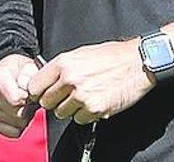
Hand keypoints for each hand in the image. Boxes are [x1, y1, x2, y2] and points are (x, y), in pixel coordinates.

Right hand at [0, 53, 41, 137]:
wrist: (9, 77)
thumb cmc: (20, 72)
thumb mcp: (28, 65)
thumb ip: (29, 73)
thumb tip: (25, 88)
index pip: (15, 98)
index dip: (28, 97)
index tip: (30, 91)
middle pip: (17, 111)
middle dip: (28, 106)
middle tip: (29, 98)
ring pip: (17, 122)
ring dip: (26, 115)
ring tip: (24, 104)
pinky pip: (13, 132)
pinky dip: (21, 126)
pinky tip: (18, 114)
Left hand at [27, 39, 155, 124]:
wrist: (138, 62)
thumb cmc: (112, 56)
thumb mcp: (82, 53)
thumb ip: (61, 68)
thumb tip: (44, 81)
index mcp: (64, 63)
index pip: (34, 86)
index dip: (40, 91)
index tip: (45, 93)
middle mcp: (70, 79)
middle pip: (46, 103)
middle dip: (56, 101)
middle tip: (69, 95)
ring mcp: (82, 96)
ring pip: (62, 113)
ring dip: (71, 109)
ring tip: (87, 95)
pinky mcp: (95, 109)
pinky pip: (80, 119)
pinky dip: (87, 114)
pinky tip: (97, 100)